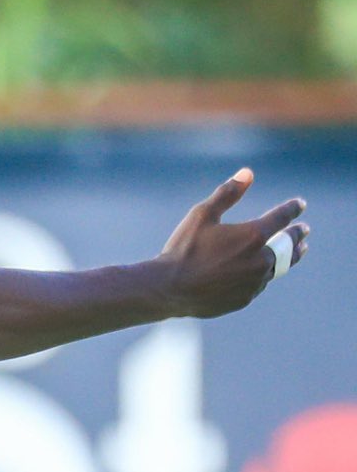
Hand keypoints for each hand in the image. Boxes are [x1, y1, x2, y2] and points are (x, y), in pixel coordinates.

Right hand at [155, 168, 308, 320]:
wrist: (167, 289)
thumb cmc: (183, 249)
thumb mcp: (202, 215)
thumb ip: (227, 194)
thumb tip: (248, 173)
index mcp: (253, 235)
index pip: (282, 217)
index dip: (293, 209)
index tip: (300, 205)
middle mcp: (260, 260)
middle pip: (288, 245)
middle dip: (298, 236)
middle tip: (304, 231)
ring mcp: (254, 282)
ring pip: (278, 267)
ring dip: (289, 257)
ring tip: (297, 252)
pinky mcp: (244, 298)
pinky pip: (259, 284)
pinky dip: (264, 275)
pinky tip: (263, 272)